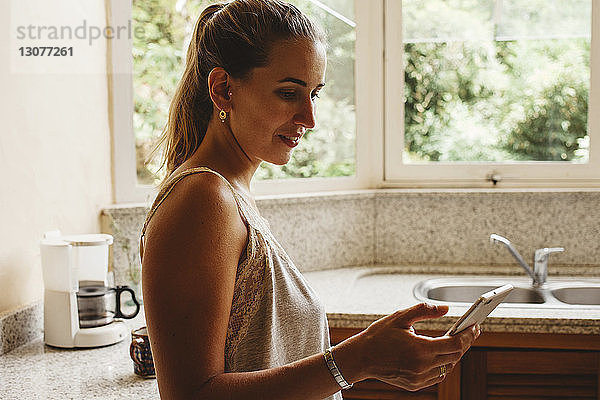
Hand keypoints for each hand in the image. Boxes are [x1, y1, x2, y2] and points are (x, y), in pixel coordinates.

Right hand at [353, 303, 479, 390]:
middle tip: (470, 331)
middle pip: (455, 356)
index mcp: (420, 349)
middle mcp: (422, 367)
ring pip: (448, 367)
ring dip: (454, 354)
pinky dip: (443, 364)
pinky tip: (442, 354)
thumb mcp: (400, 317)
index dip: (467, 335)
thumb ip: (424, 311)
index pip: (455, 344)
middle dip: (465, 343)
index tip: (474, 326)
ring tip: (456, 341)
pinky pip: (437, 376)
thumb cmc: (379, 336)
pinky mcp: (415, 384)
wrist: (360, 358)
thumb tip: (445, 308)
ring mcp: (419, 378)